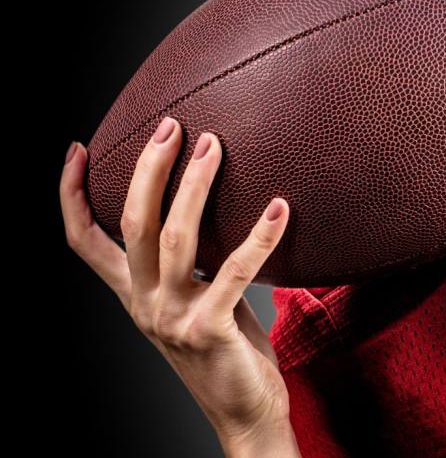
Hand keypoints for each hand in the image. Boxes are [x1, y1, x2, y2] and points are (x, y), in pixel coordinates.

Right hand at [60, 116, 296, 449]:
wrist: (244, 412)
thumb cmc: (227, 347)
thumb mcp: (195, 298)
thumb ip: (193, 261)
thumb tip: (210, 203)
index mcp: (134, 293)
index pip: (85, 241)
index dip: (73, 196)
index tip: (79, 150)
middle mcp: (144, 303)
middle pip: (131, 223)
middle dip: (147, 170)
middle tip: (170, 126)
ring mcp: (173, 317)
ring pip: (174, 238)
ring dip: (194, 186)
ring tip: (213, 145)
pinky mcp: (210, 329)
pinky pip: (236, 271)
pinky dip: (259, 236)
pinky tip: (280, 208)